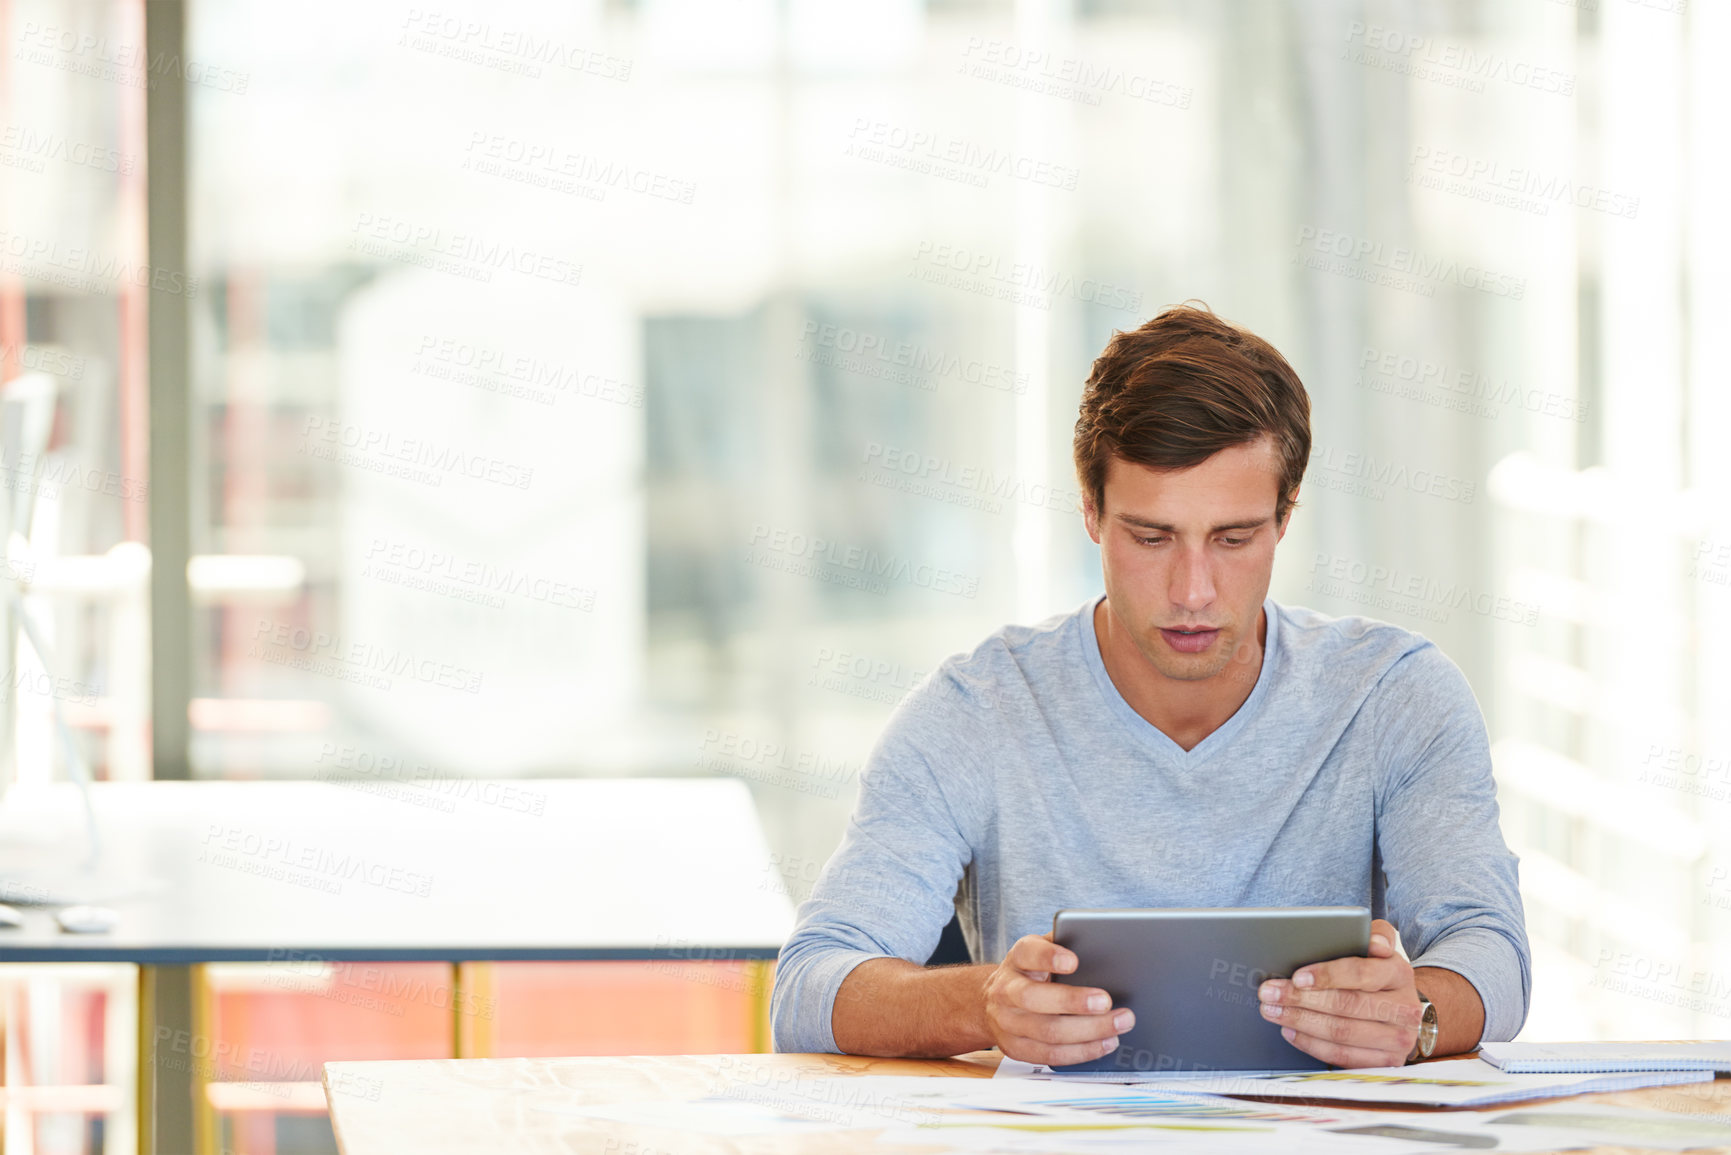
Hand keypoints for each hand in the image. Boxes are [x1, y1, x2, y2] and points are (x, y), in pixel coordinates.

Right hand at [981, 933, 1133, 1066]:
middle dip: (1074, 1002)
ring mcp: (1007, 1022)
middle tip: (1107, 1001)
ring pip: (1048, 1032)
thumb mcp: (1043, 951)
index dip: (1049, 957)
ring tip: (1118, 1024)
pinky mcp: (1015, 1048)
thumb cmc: (1032, 973)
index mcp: (1017, 959)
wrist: (996, 1001)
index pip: (1028, 953)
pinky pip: (1050, 1055)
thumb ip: (1066, 945)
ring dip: (1088, 1031)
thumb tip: (1102, 944)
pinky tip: (1104, 1043)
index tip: (1074, 961)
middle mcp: (1006, 990)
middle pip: (1034, 999)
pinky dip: (1082, 1051)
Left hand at [1256, 918, 1422, 1067]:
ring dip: (1301, 1022)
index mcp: (1399, 973)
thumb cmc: (1375, 972)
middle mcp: (1405, 1008)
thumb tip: (1375, 942)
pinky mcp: (1386, 1061)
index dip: (1327, 975)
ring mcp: (1398, 1038)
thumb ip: (1375, 934)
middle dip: (1301, 999)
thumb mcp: (1378, 948)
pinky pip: (1344, 1056)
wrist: (1400, 1009)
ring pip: (1342, 1033)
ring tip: (1272, 1011)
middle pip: (1346, 1005)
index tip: (1296, 977)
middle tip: (1269, 993)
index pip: (1361, 973)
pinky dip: (1312, 1044)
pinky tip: (1291, 1031)